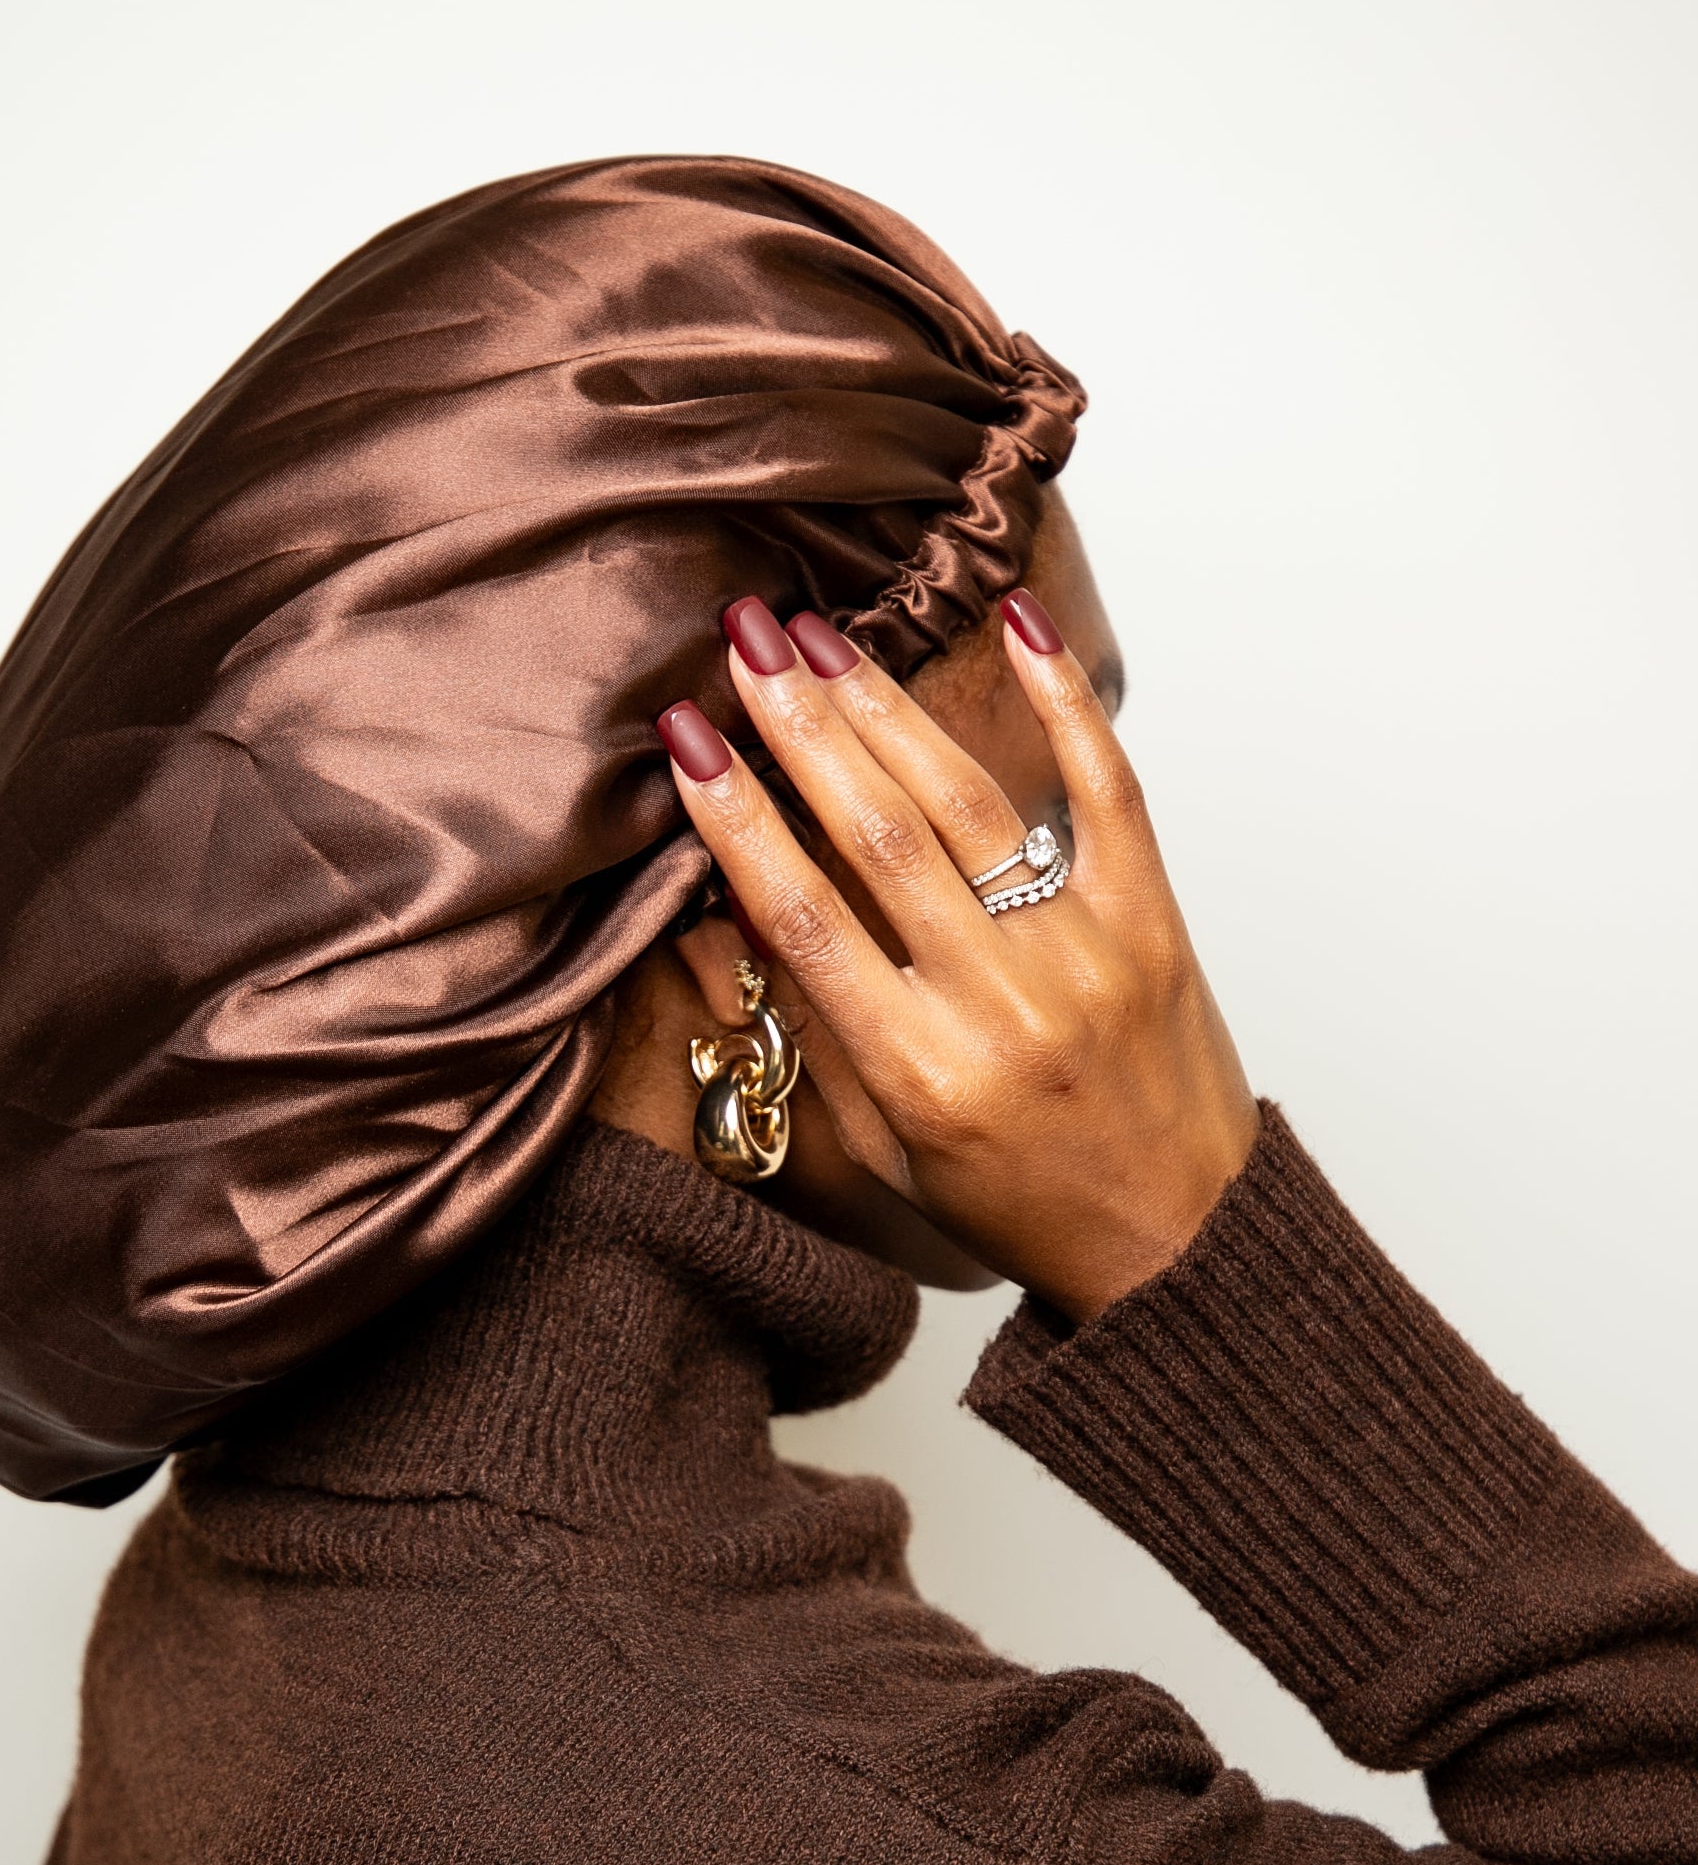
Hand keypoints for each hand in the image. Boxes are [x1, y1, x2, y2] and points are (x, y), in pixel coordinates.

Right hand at [656, 594, 1257, 1321]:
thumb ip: (813, 1026)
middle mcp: (1000, 1007)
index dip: (736, 818)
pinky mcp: (1152, 922)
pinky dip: (1066, 701)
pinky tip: (1019, 621)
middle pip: (879, 838)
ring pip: (967, 802)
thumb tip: (725, 905)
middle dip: (801, 728)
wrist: (1177, 1243)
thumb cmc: (1017, 1200)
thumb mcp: (885, 1147)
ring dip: (884, 707)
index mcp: (921, 1073)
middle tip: (747, 644)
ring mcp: (1082, 955)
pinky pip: (1107, 792)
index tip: (685, 740)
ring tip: (821, 638)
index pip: (804, 917)